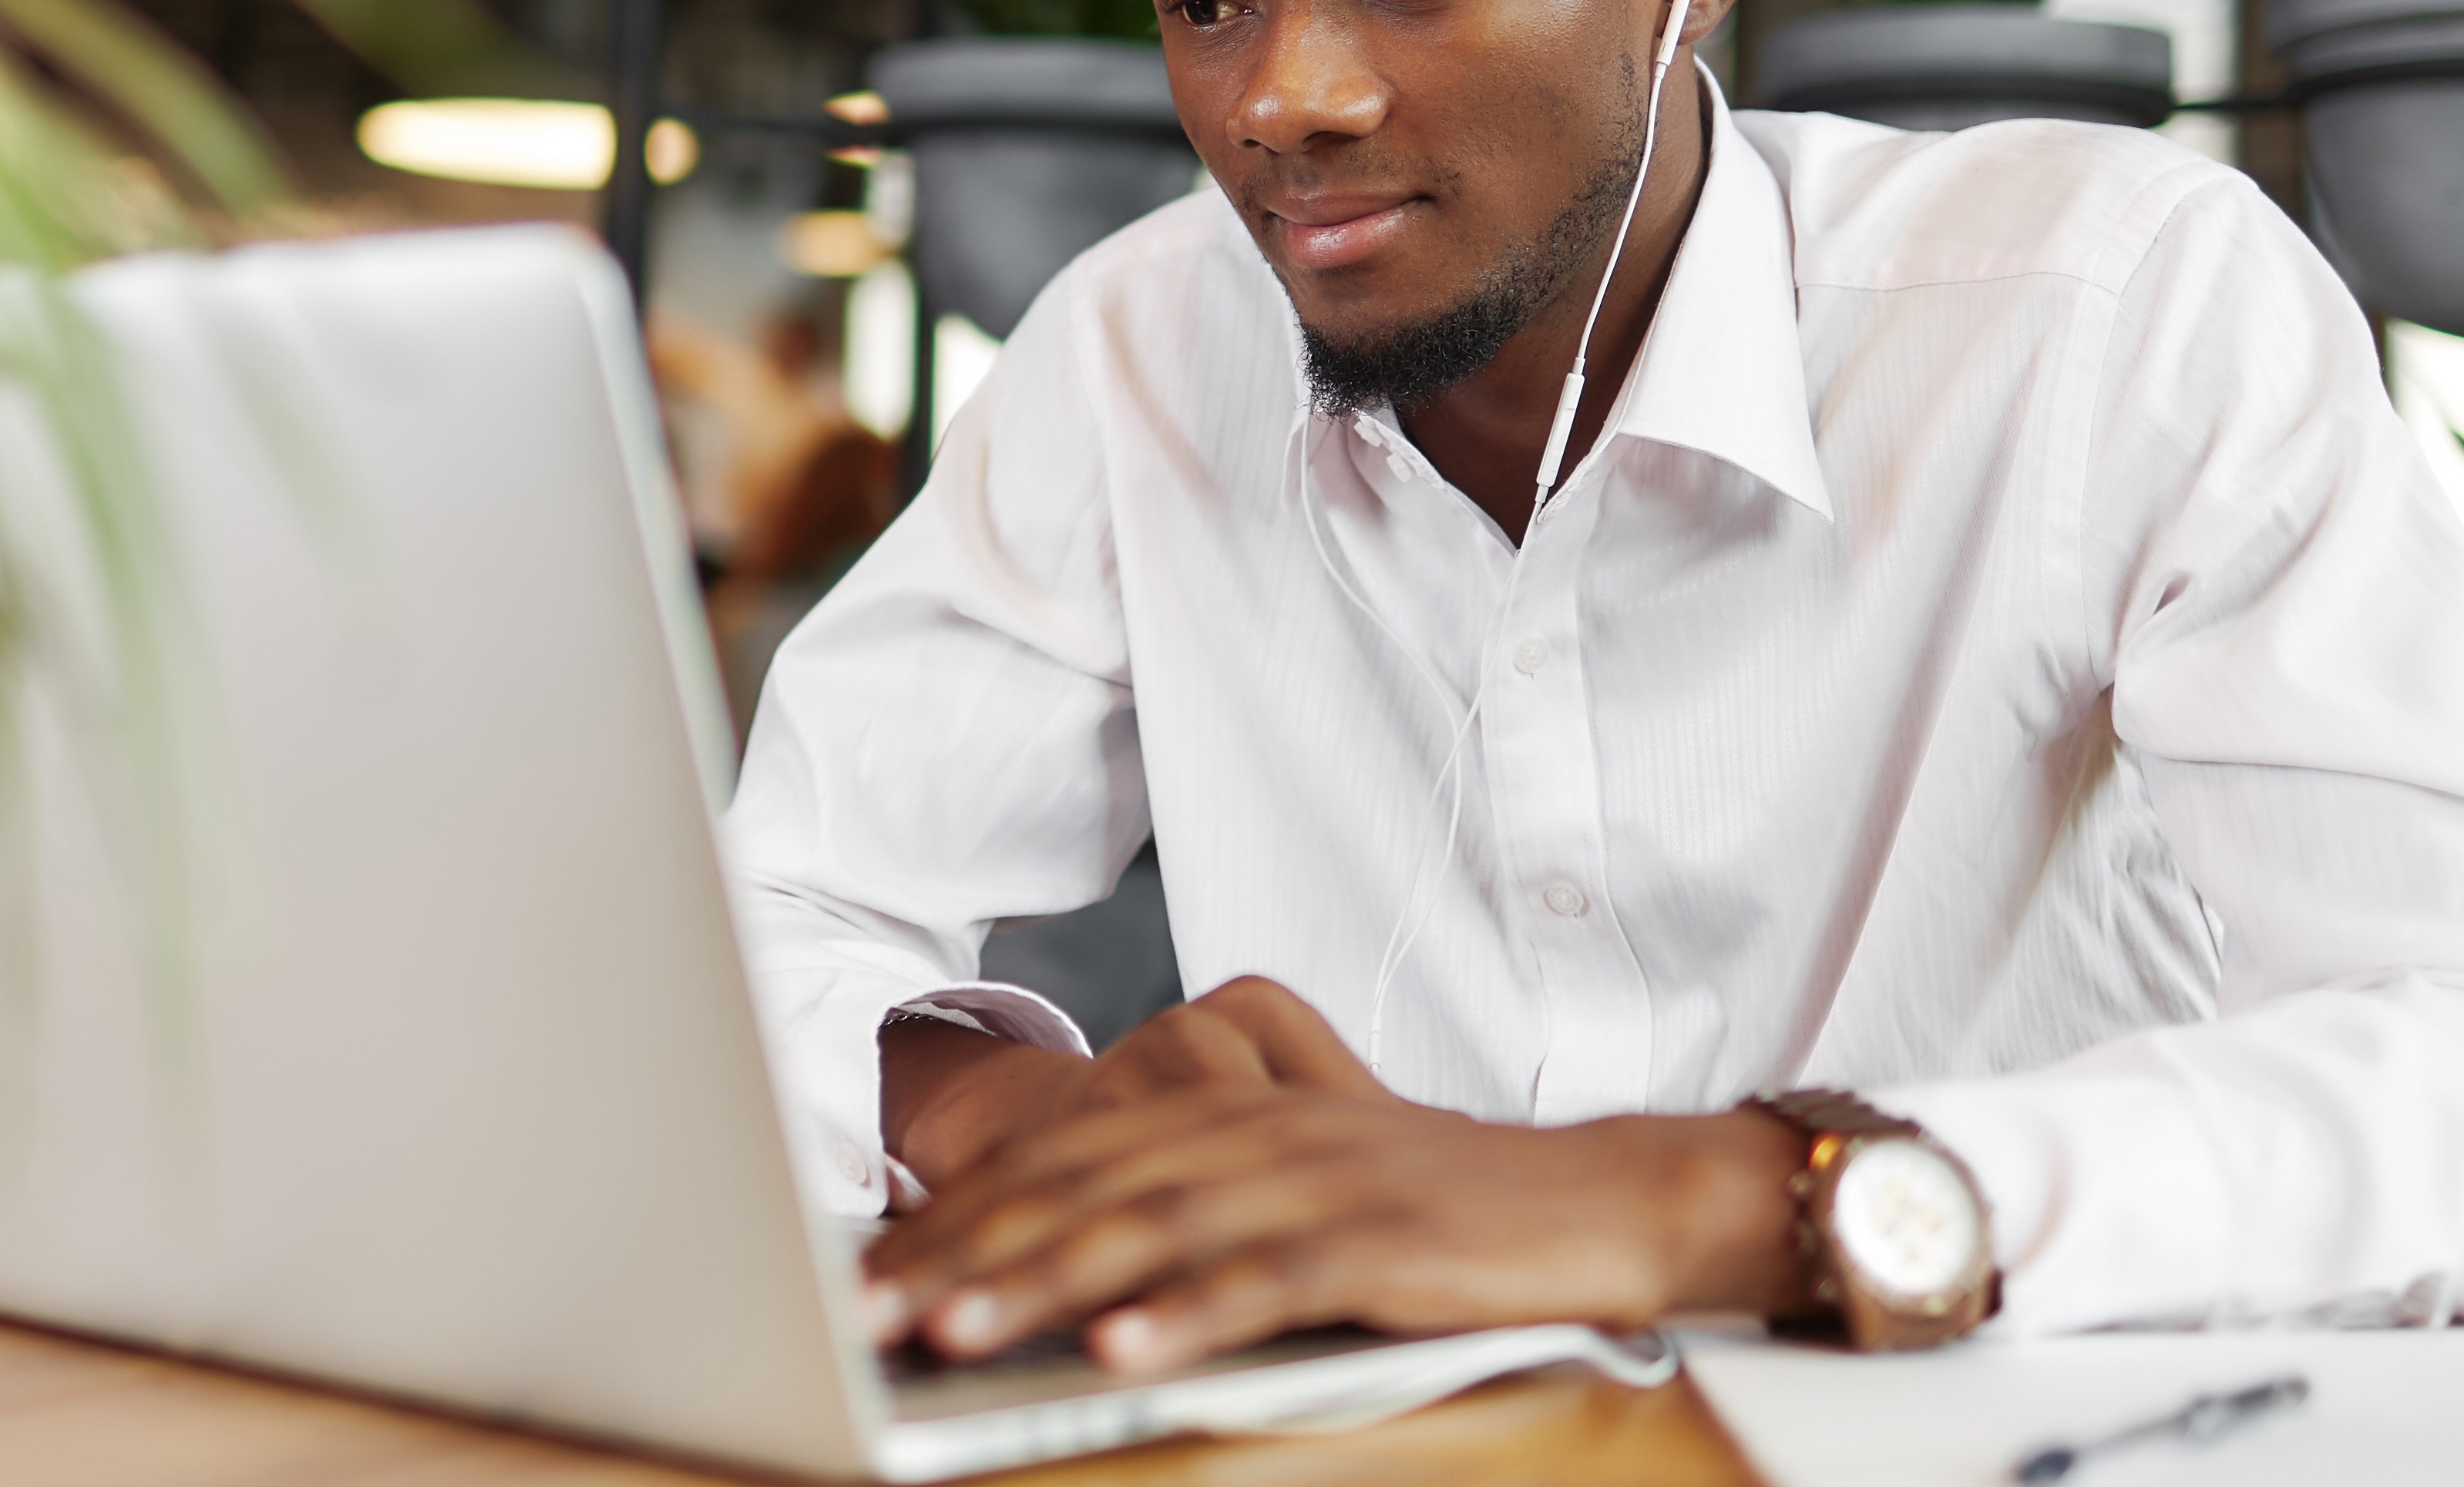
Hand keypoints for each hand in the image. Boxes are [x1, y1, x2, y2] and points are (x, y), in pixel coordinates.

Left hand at [863, 978, 1812, 1373]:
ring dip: (1045, 1282)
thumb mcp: (1291, 1197)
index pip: (1058, 1162)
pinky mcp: (1379, 1237)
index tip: (865, 1277)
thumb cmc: (1433, 1217)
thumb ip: (1181, 1217)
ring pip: (1153, 1228)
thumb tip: (1057, 1284)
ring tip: (956, 1330)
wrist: (1598, 1199)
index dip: (953, 1218)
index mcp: (1218, 1111)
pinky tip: (1123, 1352)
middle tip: (867, 1310)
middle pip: (1080, 1190)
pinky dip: (1191, 1315)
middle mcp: (1251, 1130)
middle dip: (962, 1254)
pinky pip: (1268, 1278)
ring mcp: (1313, 1179)